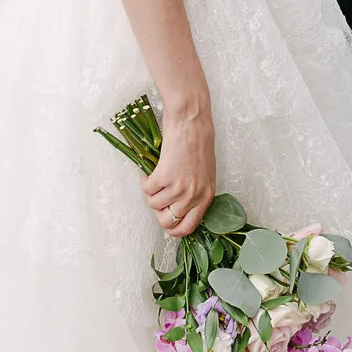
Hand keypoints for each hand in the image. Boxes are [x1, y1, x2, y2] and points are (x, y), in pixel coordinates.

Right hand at [143, 101, 215, 238]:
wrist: (191, 122)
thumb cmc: (198, 144)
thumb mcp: (204, 175)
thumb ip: (195, 194)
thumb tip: (178, 209)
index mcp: (206, 197)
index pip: (188, 228)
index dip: (174, 229)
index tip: (167, 220)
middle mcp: (194, 195)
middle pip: (168, 222)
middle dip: (158, 212)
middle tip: (158, 199)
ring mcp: (179, 187)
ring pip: (154, 205)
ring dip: (152, 193)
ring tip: (156, 179)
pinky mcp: (164, 176)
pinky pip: (147, 190)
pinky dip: (145, 181)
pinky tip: (151, 172)